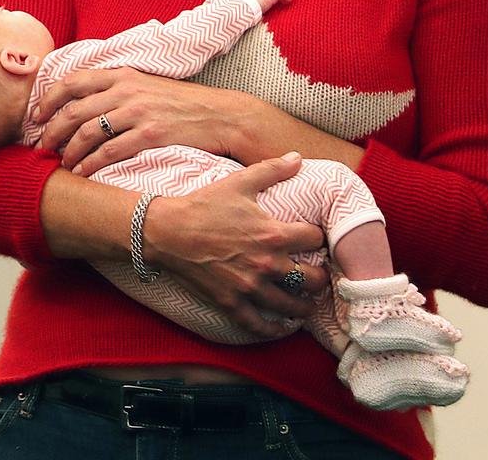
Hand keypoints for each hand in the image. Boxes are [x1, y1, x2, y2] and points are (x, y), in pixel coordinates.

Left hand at [33, 67, 243, 175]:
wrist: (219, 115)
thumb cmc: (180, 103)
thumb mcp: (146, 84)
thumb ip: (116, 87)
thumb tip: (83, 100)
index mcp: (122, 74)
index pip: (72, 81)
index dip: (48, 99)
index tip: (36, 117)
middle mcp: (126, 90)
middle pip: (73, 110)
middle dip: (51, 131)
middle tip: (41, 147)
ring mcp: (138, 112)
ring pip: (87, 133)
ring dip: (68, 151)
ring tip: (61, 163)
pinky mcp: (150, 134)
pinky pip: (109, 152)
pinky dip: (90, 164)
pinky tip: (82, 173)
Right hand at [143, 152, 328, 337]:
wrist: (169, 231)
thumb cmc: (205, 204)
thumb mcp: (240, 182)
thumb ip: (272, 169)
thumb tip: (297, 157)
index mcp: (273, 233)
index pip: (315, 238)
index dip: (318, 237)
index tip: (316, 239)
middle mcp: (267, 264)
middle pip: (312, 279)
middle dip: (319, 276)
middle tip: (318, 274)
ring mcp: (250, 287)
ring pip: (292, 307)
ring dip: (304, 306)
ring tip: (308, 304)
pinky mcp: (232, 303)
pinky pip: (260, 326)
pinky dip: (274, 330)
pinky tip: (281, 327)